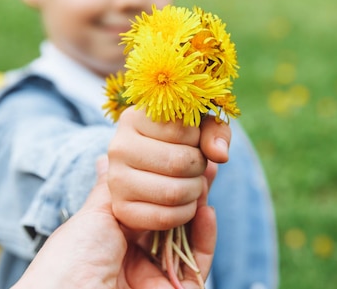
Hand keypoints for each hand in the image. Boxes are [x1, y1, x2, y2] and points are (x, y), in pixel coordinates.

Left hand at [11, 157, 216, 288]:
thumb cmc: (70, 262)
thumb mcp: (92, 218)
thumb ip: (111, 189)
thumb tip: (106, 158)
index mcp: (115, 239)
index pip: (150, 204)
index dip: (165, 179)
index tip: (180, 155)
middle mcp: (138, 256)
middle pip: (173, 218)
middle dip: (189, 188)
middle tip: (204, 162)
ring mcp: (157, 275)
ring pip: (190, 237)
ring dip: (201, 205)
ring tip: (208, 176)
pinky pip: (198, 264)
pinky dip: (206, 237)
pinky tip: (207, 211)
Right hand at [107, 106, 229, 230]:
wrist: (154, 173)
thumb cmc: (179, 145)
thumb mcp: (200, 129)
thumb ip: (215, 132)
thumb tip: (219, 154)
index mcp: (134, 118)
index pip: (181, 130)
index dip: (197, 139)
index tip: (191, 141)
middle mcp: (119, 147)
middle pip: (179, 162)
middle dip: (199, 168)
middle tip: (195, 167)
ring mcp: (117, 179)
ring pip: (174, 192)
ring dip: (195, 191)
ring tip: (191, 183)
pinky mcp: (122, 209)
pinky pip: (166, 217)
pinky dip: (185, 213)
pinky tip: (184, 203)